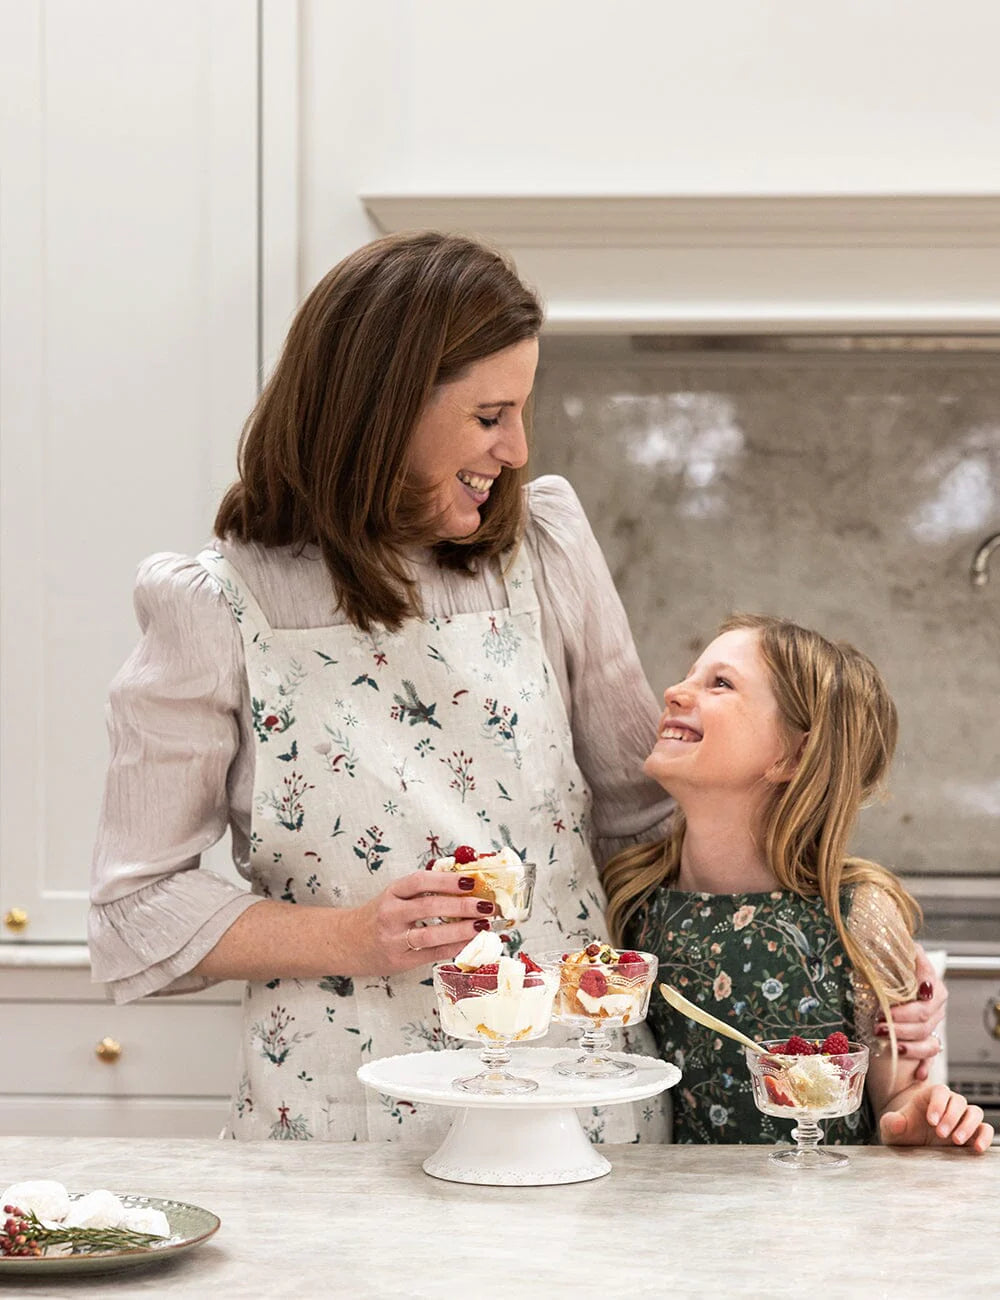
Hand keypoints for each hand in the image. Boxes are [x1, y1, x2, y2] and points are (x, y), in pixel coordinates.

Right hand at [348, 870, 495, 974]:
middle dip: (462, 906)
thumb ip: (423, 892)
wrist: (345, 943)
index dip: (446, 880)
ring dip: (461, 930)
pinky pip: (431, 954)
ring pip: (430, 934)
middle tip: (486, 906)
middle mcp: (390, 914)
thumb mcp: (394, 897)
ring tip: (483, 926)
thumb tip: (467, 886)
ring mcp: (393, 939)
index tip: (470, 881)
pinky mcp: (399, 960)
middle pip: (429, 907)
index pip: (419, 882)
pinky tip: (470, 943)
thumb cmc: (378, 916)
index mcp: (391, 893)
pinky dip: (453, 948)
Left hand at [879, 944, 946, 1080]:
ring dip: (910, 1045)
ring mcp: (934, 1024)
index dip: (912, 1000)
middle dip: (901, 1024)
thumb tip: (876, 939)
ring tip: (890, 1045)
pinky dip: (925, 1066)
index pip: (929, 988)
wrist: (897, 981)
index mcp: (929, 982)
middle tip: (879, 1026)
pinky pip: (931, 1057)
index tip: (891, 1004)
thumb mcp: (888, 957)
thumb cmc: (891, 970)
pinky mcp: (928, 1041)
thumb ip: (888, 950)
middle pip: (924, 1018)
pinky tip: (917, 1074)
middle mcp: (935, 1005)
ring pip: (929, 1040)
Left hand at [879, 1083, 992, 1152]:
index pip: (940, 1092)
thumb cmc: (904, 1135)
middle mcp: (948, 1105)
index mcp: (929, 1097)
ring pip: (974, 1112)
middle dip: (950, 1117)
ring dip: (968, 1126)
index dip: (938, 1104)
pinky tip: (976, 1147)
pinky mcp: (973, 1133)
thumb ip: (892, 1122)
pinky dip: (984, 1136)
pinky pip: (985, 1129)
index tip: (931, 1121)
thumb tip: (896, 1122)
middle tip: (940, 1134)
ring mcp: (962, 1119)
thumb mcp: (892, 1129)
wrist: (913, 1151)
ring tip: (956, 1140)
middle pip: (958, 1101)